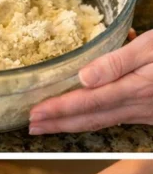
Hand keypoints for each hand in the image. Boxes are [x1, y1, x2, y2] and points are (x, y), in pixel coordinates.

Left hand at [29, 31, 152, 134]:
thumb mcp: (150, 47)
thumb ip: (118, 62)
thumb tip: (83, 77)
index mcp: (132, 89)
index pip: (87, 102)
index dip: (59, 109)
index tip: (35, 112)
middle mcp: (134, 107)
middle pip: (88, 119)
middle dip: (58, 123)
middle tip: (32, 126)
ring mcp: (140, 113)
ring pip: (99, 123)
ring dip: (71, 126)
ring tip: (48, 126)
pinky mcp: (146, 114)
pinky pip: (111, 120)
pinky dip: (90, 121)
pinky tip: (79, 120)